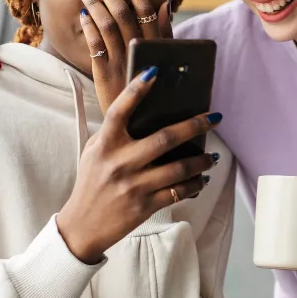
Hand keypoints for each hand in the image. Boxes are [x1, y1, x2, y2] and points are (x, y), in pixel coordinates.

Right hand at [57, 67, 221, 263]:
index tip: (154, 72)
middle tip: (215, 118)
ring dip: (201, 160)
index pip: (119, 110)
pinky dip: (195, 184)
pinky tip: (202, 178)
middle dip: (195, 126)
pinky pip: (178, 192)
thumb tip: (148, 112)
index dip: (135, 89)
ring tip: (211, 156)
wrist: (82, 226)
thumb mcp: (95, 152)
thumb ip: (114, 133)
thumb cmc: (92, 182)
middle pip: (165, 139)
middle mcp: (120, 163)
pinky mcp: (145, 206)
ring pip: (179, 168)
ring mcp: (134, 185)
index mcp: (105, 145)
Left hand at [79, 0, 172, 113]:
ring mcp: (122, 64)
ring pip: (107, 26)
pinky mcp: (105, 75)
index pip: (147, 12)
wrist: (144, 127)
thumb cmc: (158, 92)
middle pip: (124, 15)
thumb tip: (164, 5)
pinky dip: (88, 26)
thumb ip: (166, 34)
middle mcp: (141, 54)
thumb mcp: (168, 62)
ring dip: (96, 5)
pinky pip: (94, 45)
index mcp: (158, 48)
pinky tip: (83, 14)